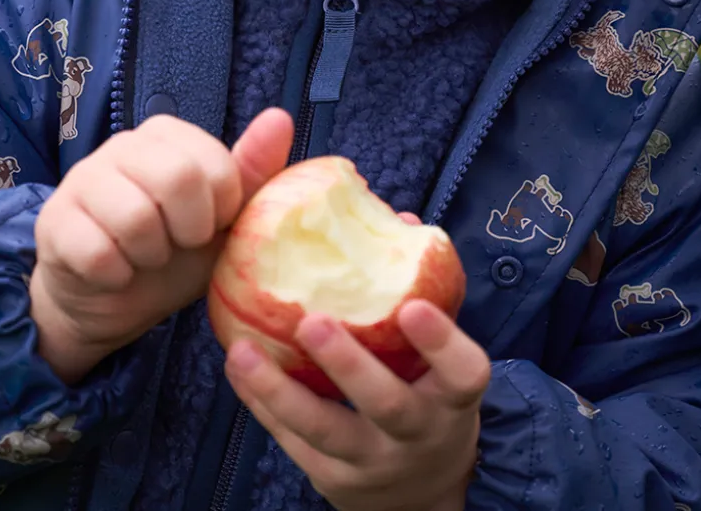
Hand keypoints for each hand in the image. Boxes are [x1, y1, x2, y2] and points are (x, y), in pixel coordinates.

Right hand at [31, 107, 292, 382]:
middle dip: (188, 229)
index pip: (215, 164)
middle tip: (178, 244)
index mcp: (166, 135)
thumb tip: (280, 117)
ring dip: (151, 256)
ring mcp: (82, 179)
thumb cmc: (175, 252)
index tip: (210, 226)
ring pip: (135, 217)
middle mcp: (121, 144)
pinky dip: (116, 276)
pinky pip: (97, 252)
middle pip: (177, 179)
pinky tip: (113, 272)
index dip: (221, 210)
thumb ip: (253, 171)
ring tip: (145, 257)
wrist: (112, 301)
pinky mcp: (53, 221)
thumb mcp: (223, 219)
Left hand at [224, 275, 489, 510]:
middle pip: (386, 403)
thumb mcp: (442, 356)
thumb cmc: (428, 389)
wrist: (422, 488)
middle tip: (311, 321)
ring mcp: (373, 460)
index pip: (463, 372)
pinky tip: (237, 367)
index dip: (441, 342)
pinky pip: (292, 441)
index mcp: (452, 397)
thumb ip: (423, 289)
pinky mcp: (332, 477)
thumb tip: (396, 217)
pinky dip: (262, 403)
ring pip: (325, 429)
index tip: (413, 305)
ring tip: (243, 352)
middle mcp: (417, 432)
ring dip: (280, 390)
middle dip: (348, 365)